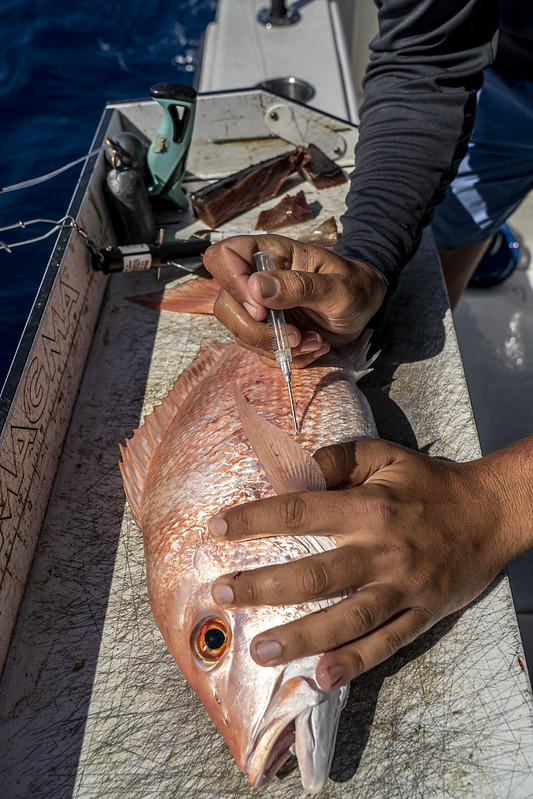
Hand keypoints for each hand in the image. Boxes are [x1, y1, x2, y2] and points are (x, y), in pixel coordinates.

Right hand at [203, 234, 386, 366]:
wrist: (365, 307)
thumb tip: (255, 286)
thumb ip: (298, 285)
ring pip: (241, 335)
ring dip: (279, 347)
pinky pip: (261, 352)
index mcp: (270, 254)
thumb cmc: (354, 286)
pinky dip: (288, 357)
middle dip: (257, 331)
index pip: (223, 257)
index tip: (262, 309)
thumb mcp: (336, 286)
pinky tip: (315, 347)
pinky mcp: (268, 332)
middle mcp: (257, 280)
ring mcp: (260, 308)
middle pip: (225, 306)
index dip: (232, 284)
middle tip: (296, 335)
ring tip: (316, 340)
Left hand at [208, 438, 528, 688]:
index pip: (302, 511)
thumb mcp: (385, 454)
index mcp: (370, 507)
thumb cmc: (428, 482)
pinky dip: (354, 663)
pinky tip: (321, 677)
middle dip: (264, 586)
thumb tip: (292, 471)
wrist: (490, 512)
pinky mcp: (421, 614)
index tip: (217, 528)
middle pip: (316, 574)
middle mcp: (383, 551)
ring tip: (260, 650)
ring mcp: (403, 588)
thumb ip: (337, 458)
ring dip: (301, 637)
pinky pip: (386, 644)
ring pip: (346, 618)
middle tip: (222, 594)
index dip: (257, 519)